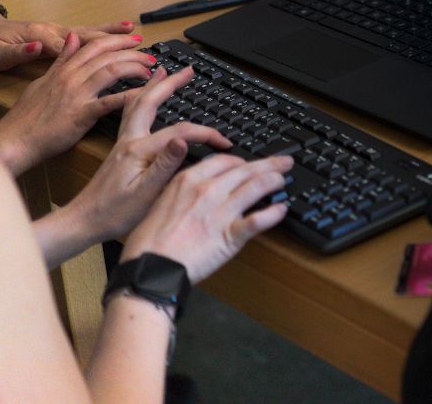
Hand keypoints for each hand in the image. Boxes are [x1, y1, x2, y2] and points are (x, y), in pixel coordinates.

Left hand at [0, 8, 135, 70]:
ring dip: (112, 32)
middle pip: (88, 36)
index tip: (118, 59)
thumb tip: (37, 47)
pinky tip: (115, 32)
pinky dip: (102, 32)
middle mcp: (53, 31)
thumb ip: (18, 52)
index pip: (73, 46)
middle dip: (115, 40)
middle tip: (139, 44)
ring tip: (133, 29)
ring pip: (89, 32)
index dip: (97, 52)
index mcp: (41, 38)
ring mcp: (57, 31)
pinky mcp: (57, 34)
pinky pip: (84, 34)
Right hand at [0, 33, 155, 175]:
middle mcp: (71, 78)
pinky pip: (109, 102)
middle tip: (150, 56)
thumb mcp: (42, 81)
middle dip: (133, 52)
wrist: (14, 139)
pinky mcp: (81, 114)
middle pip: (107, 55)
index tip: (135, 40)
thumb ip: (61, 60)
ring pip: (111, 71)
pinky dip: (129, 96)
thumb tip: (73, 38)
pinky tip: (145, 94)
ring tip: (150, 72)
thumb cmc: (26, 116)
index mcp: (63, 70)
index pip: (94, 46)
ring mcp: (76, 95)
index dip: (117, 40)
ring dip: (135, 68)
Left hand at [65, 65, 233, 244]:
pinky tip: (141, 98)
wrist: (83, 221)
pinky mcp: (120, 148)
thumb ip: (165, 165)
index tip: (224, 142)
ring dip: (152, 85)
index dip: (206, 134)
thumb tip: (184, 140)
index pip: (180, 131)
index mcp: (138, 150)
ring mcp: (123, 142)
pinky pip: (129, 113)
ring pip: (136, 103)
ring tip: (163, 71)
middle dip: (170, 83)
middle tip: (188, 71)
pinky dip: (138, 98)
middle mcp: (129, 140)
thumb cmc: (113, 214)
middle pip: (149, 101)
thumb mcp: (145, 195)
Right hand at [121, 153, 291, 283]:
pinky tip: (281, 210)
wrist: (150, 269)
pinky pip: (260, 219)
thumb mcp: (160, 204)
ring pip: (257, 187)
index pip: (225, 161)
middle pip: (246, 169)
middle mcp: (207, 191)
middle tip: (283, 163)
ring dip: (275, 181)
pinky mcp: (231, 235)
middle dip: (269, 164)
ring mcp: (221, 212)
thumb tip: (195, 190)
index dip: (242, 161)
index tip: (249, 164)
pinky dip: (274, 213)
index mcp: (188, 181)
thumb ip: (181, 193)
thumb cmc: (148, 243)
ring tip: (283, 181)